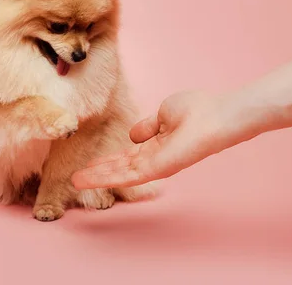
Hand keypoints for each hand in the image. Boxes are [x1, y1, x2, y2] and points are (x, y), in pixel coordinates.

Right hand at [72, 91, 236, 188]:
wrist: (215, 116)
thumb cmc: (197, 110)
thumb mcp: (164, 112)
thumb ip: (148, 126)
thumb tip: (133, 135)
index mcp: (156, 143)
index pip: (127, 156)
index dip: (108, 160)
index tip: (90, 163)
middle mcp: (154, 157)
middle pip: (120, 168)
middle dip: (98, 172)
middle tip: (76, 178)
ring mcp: (155, 165)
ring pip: (119, 175)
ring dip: (96, 178)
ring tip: (76, 181)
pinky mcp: (156, 169)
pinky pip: (127, 176)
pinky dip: (106, 178)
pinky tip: (90, 179)